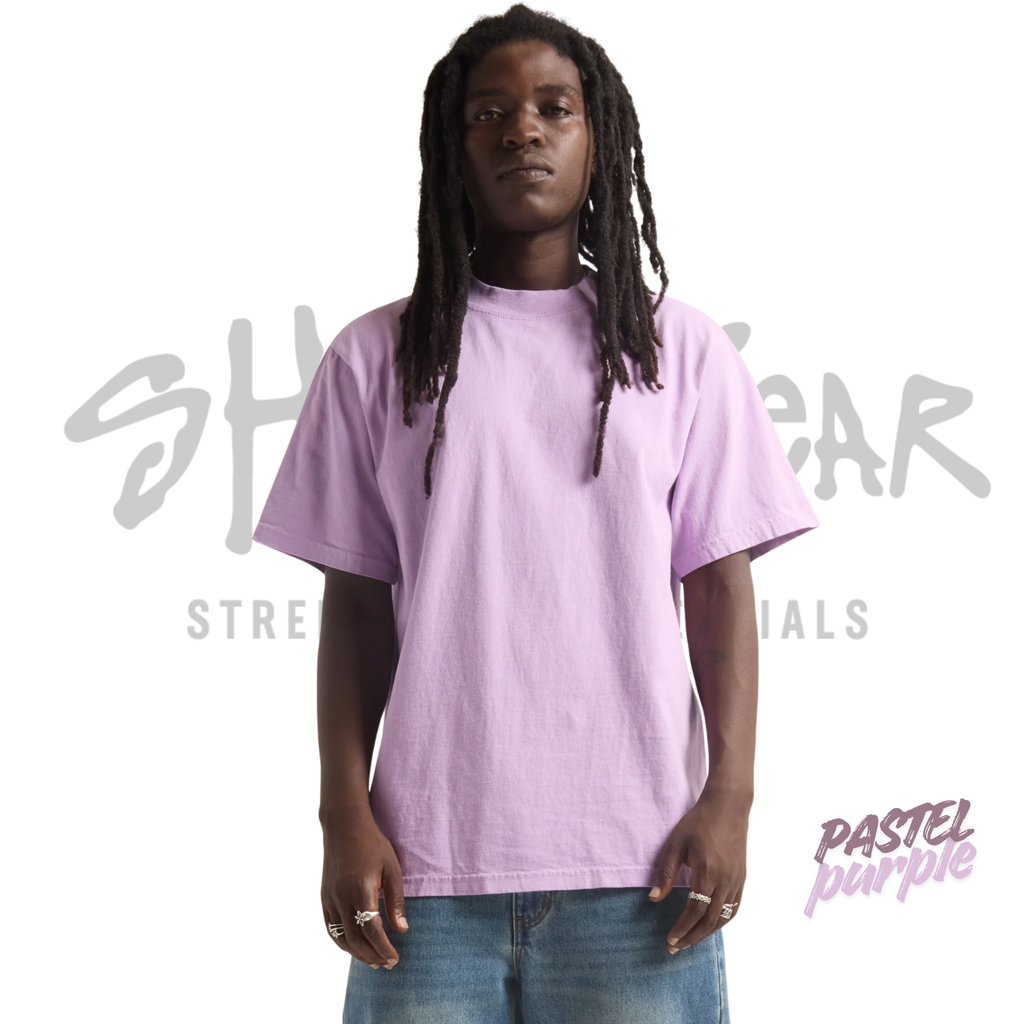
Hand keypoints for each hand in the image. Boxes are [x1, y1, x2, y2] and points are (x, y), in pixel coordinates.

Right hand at [321, 810, 408, 968]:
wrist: (344, 825)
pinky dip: (343, 943)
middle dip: (372, 956)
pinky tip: (355, 947)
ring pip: (341, 938)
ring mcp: (330, 898)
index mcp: (360, 889)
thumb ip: (396, 900)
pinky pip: (331, 928)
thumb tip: (402, 930)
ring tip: (374, 961)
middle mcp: (341, 897)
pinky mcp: (324, 897)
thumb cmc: (372, 844)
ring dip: (357, 954)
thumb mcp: (392, 868)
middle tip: (388, 964)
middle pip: (355, 939)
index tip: (395, 958)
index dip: (383, 948)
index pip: (371, 929)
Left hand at [648, 790, 748, 952]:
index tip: (669, 939)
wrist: (728, 808)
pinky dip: (721, 922)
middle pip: (709, 920)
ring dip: (706, 934)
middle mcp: (725, 880)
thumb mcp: (676, 844)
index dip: (682, 928)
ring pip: (723, 918)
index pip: (695, 910)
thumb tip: (653, 899)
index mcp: (707, 872)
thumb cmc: (698, 823)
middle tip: (675, 947)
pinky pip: (734, 909)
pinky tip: (710, 926)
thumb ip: (666, 873)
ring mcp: (736, 881)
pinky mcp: (742, 879)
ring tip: (689, 941)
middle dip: (691, 937)